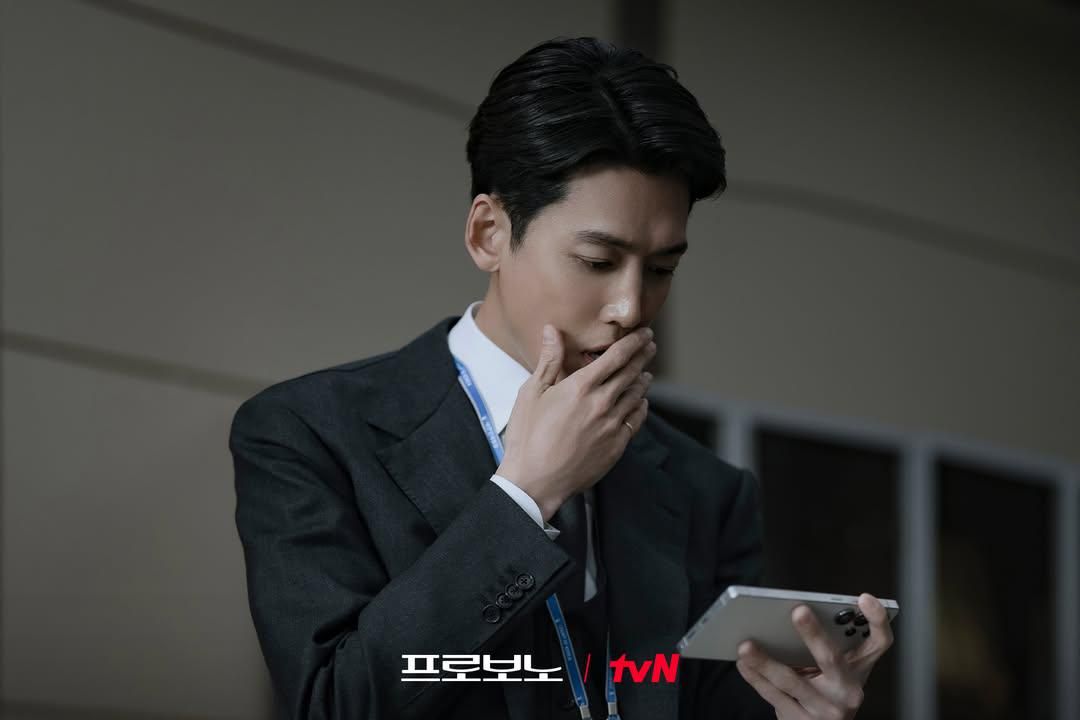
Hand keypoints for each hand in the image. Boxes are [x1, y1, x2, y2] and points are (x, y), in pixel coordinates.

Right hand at [497, 323, 655, 519]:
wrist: (536, 481)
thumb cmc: (527, 436)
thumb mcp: (531, 393)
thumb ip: (548, 360)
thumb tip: (552, 330)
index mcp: (580, 386)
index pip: (616, 356)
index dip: (634, 342)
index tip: (644, 333)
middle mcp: (601, 403)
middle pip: (631, 372)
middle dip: (643, 356)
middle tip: (650, 345)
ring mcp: (612, 425)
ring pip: (636, 395)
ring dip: (643, 380)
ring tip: (646, 373)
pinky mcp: (616, 445)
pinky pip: (636, 420)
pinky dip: (641, 406)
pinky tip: (641, 402)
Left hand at [735, 593, 893, 719]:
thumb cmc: (829, 692)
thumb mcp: (838, 670)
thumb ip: (828, 644)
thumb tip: (793, 616)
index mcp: (859, 670)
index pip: (879, 642)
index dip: (877, 620)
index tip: (865, 598)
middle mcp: (847, 690)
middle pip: (832, 658)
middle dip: (814, 634)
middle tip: (798, 611)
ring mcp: (825, 709)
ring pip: (793, 681)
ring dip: (766, 661)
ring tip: (746, 644)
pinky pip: (774, 696)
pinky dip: (756, 678)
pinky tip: (744, 664)